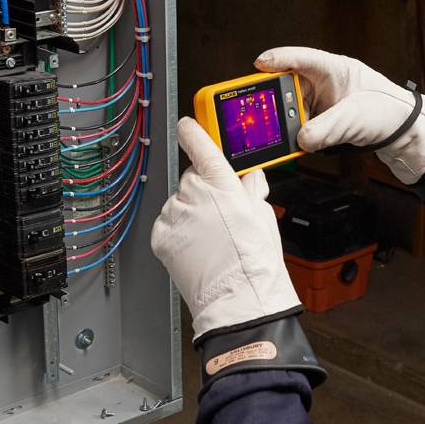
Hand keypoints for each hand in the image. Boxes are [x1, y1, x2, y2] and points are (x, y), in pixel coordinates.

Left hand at [151, 118, 300, 343]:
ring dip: (191, 213)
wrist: (238, 298)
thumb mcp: (263, 215)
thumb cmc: (255, 260)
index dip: (193, 131)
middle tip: (221, 214)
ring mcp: (174, 215)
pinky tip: (196, 247)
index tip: (188, 125)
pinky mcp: (161, 236)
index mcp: (221, 181)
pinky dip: (179, 231)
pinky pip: (168, 224)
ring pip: (180, 203)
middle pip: (192, 178)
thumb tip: (250, 178)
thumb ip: (252, 190)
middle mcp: (193, 193)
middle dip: (204, 190)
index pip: (199, 143)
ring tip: (211, 239)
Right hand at [255, 47, 424, 185]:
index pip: (300, 59)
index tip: (258, 65)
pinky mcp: (324, 122)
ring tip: (273, 132)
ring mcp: (323, 103)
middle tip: (256, 108)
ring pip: (292, 108)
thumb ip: (326, 128)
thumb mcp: (355, 118)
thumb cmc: (389, 112)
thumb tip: (302, 139)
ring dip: (283, 121)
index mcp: (333, 69)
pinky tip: (291, 143)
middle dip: (273, 98)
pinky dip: (294, 134)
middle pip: (288, 86)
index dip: (277, 59)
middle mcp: (325, 84)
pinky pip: (301, 125)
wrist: (406, 134)